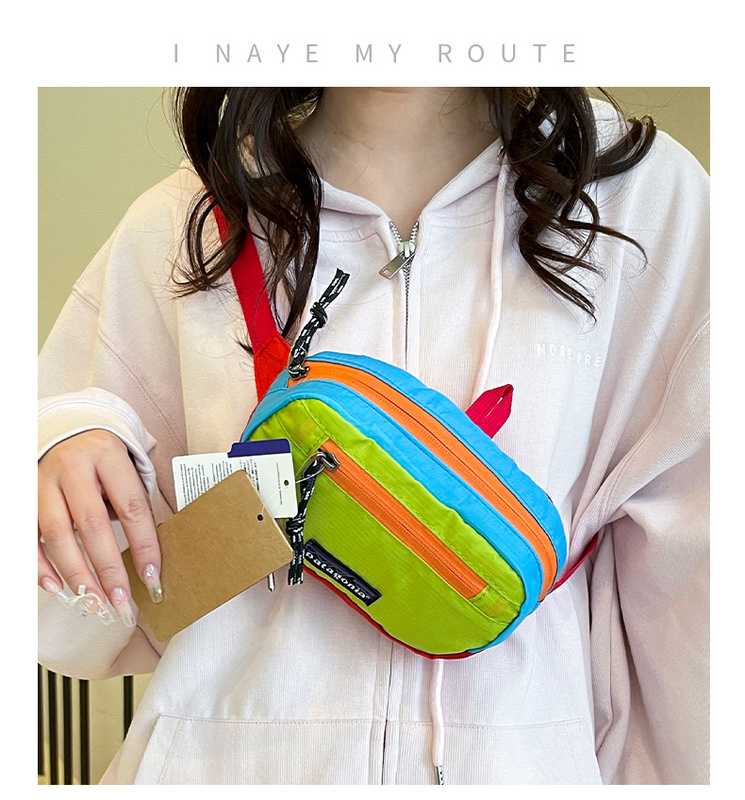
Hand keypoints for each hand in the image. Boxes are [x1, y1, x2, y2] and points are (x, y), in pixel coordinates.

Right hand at [38, 429, 162, 625]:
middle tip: (120, 601)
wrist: (68, 431)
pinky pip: (29, 538)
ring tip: (94, 603)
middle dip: (108, 569)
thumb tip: (148, 559)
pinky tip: (57, 589)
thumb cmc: (105, 459)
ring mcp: (43, 482)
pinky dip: (41, 567)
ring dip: (77, 575)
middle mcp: (73, 467)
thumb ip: (134, 505)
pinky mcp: (24, 497)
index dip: (144, 545)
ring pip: (57, 536)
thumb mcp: (126, 469)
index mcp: (108, 455)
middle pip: (92, 525)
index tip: (152, 576)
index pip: (131, 507)